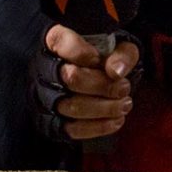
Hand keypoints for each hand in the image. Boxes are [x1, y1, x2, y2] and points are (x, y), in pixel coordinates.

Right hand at [30, 24, 140, 140]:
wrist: (100, 74)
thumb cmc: (107, 56)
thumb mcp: (120, 46)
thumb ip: (121, 54)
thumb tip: (116, 72)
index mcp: (57, 42)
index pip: (60, 41)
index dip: (81, 51)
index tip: (99, 59)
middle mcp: (45, 70)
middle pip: (70, 78)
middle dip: (102, 85)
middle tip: (124, 87)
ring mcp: (46, 97)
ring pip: (71, 106)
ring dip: (104, 108)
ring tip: (125, 104)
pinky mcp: (53, 122)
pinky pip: (72, 129)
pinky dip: (97, 127)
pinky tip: (117, 120)